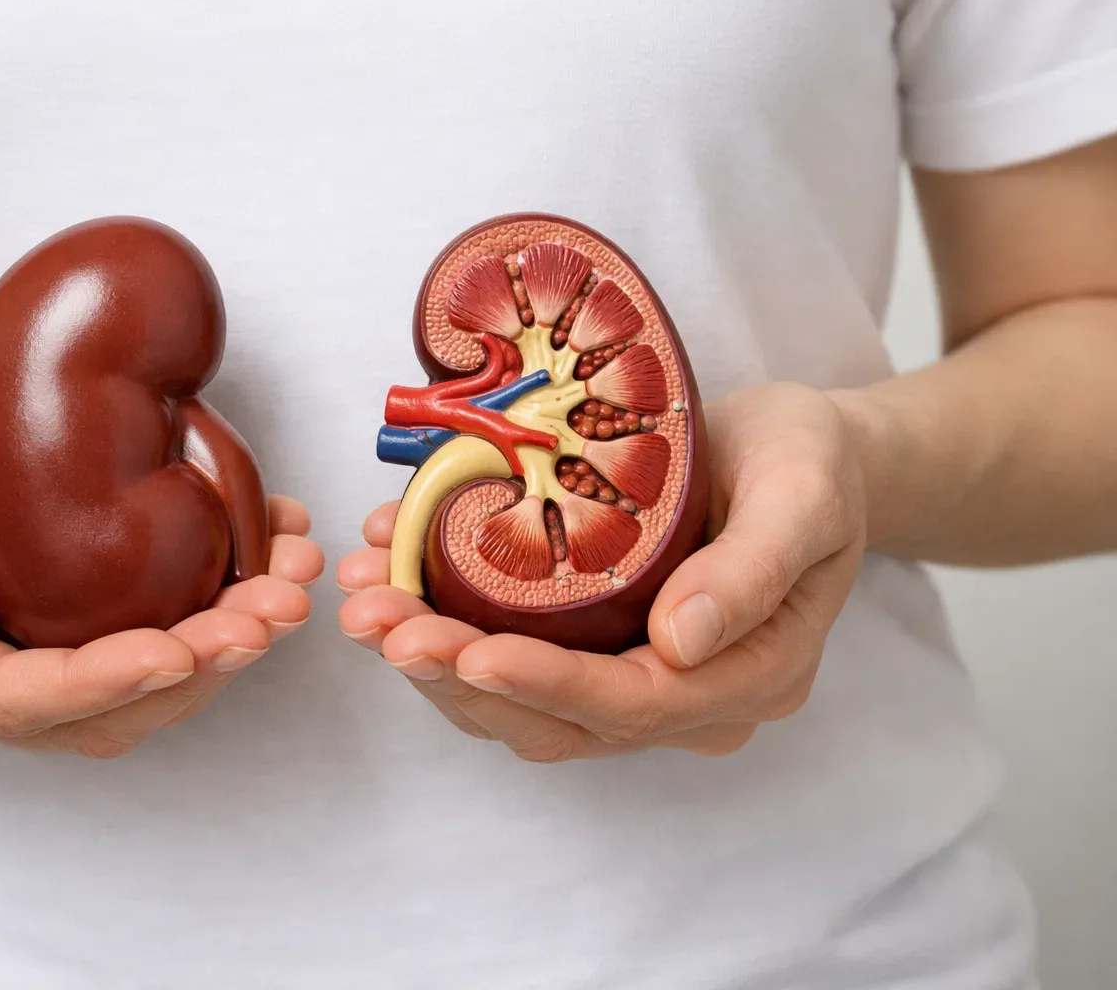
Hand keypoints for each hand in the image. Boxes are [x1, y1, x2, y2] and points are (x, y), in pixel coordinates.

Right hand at [0, 385, 322, 756]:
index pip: (13, 702)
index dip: (102, 682)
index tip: (182, 648)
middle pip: (93, 711)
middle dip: (195, 666)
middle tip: (273, 609)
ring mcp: (14, 670)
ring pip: (134, 693)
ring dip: (221, 646)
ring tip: (289, 583)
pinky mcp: (56, 636)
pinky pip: (144, 645)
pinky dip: (212, 612)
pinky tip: (265, 557)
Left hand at [338, 382, 867, 760]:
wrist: (802, 454)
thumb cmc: (810, 463)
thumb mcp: (803, 493)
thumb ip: (751, 570)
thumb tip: (678, 645)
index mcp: (748, 676)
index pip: (632, 705)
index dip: (544, 685)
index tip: (466, 651)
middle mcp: (686, 699)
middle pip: (557, 719)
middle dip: (456, 675)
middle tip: (378, 623)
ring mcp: (635, 680)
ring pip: (518, 701)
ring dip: (432, 657)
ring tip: (363, 600)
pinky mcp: (593, 649)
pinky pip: (508, 655)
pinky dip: (443, 622)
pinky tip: (389, 570)